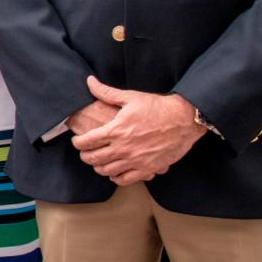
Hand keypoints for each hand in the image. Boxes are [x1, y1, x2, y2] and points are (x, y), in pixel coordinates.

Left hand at [72, 76, 204, 184]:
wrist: (184, 119)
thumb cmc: (158, 107)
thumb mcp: (130, 97)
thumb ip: (106, 92)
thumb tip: (89, 81)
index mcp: (116, 130)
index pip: (87, 141)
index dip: (78, 143)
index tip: (77, 141)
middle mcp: (123, 148)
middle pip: (94, 159)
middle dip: (85, 156)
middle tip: (85, 153)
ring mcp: (136, 160)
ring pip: (107, 171)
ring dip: (99, 167)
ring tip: (98, 162)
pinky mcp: (148, 168)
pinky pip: (126, 179)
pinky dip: (117, 178)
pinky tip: (115, 173)